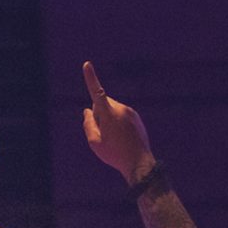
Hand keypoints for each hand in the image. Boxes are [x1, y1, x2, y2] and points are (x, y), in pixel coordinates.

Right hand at [81, 60, 154, 181]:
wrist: (139, 163)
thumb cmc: (115, 154)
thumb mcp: (95, 143)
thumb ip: (88, 124)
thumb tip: (87, 110)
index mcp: (109, 114)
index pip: (96, 92)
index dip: (91, 78)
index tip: (87, 64)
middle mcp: (121, 109)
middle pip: (102, 104)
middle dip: (99, 114)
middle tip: (103, 135)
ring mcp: (130, 112)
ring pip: (112, 110)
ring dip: (109, 120)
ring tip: (114, 139)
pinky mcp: (136, 117)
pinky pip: (121, 116)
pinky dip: (118, 123)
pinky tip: (121, 139)